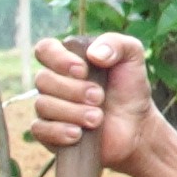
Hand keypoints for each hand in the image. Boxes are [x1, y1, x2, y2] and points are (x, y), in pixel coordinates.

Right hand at [22, 33, 176, 172]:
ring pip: (43, 105)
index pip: (45, 50)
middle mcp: (54, 82)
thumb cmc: (130, 89)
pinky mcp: (49, 133)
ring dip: (73, 112)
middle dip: (74, 90)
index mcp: (68, 59)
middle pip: (43, 79)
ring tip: (97, 118)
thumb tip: (93, 54)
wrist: (136, 126)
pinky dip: (59, 131)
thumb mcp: (132, 57)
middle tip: (99, 97)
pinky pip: (40, 130)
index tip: (82, 71)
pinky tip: (78, 133)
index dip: (59, 59)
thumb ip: (115, 43)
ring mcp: (50, 108)